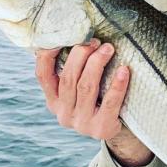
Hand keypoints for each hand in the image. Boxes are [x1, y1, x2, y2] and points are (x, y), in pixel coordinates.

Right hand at [34, 40, 153, 166]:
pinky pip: (110, 102)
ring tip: (108, 48)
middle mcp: (63, 113)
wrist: (118, 130)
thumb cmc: (98, 101)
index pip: (42, 75)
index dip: (48, 54)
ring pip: (86, 87)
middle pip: (68, 78)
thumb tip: (73, 35)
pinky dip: (117, 85)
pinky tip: (124, 70)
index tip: (62, 36)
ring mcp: (81, 123)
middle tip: (95, 40)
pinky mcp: (101, 128)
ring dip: (97, 64)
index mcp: (54, 101)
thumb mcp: (79, 91)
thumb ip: (73, 71)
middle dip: (81, 55)